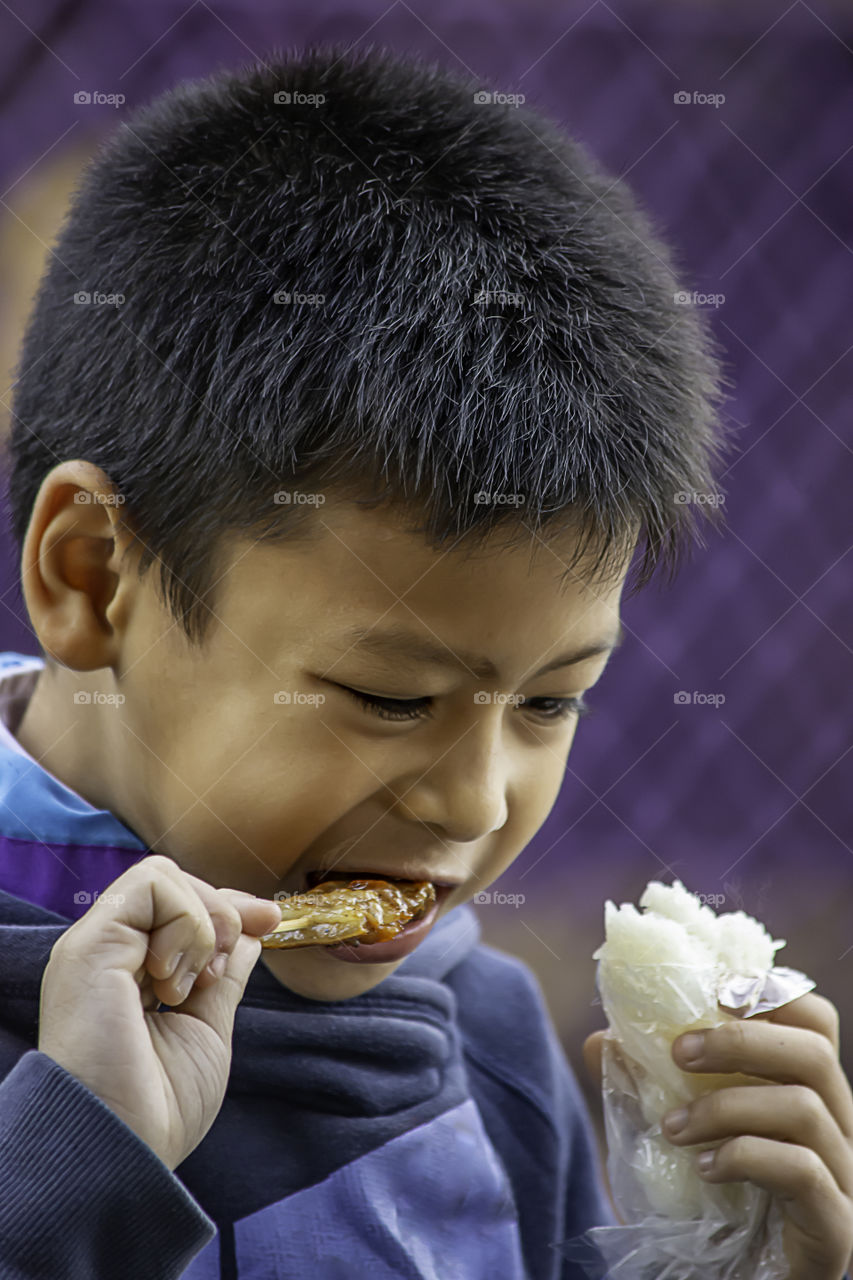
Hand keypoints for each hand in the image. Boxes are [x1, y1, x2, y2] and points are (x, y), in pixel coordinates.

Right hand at [38, 854, 281, 1170]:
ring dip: (200, 923)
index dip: (228, 905)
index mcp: (126, 972)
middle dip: (219, 913)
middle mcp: (105, 953)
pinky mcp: (89, 947)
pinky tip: (170, 981)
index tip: (271, 919)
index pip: (177, 906)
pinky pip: (151, 885)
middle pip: (173, 882)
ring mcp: (94, 947)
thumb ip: (223, 977)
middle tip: (215, 975)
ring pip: (162, 876)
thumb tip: (251, 930)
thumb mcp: (206, 1028)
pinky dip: (183, 923)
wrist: (123, 1151)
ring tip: (187, 987)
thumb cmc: (157, 1108)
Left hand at [585, 993, 852, 1278]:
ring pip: (806, 1109)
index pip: (817, 1024)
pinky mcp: (835, 1228)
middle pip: (816, 1054)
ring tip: (672, 1127)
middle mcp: (838, 1128)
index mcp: (807, 1092)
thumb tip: (601, 1039)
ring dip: (727, 1106)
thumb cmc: (708, 1207)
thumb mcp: (670, 1133)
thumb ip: (642, 1086)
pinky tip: (703, 1168)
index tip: (717, 993)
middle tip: (681, 1051)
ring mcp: (844, 1179)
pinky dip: (746, 1156)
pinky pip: (803, 1171)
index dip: (776, 994)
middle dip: (743, 1041)